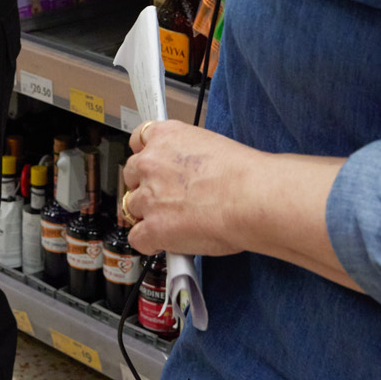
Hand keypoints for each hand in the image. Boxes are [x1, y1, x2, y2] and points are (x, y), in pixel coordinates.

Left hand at [121, 120, 260, 258]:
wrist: (250, 197)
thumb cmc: (243, 174)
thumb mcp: (211, 146)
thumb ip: (188, 157)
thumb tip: (185, 172)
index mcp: (166, 136)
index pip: (138, 140)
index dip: (145, 156)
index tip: (152, 166)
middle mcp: (150, 162)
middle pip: (130, 174)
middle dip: (144, 186)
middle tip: (165, 198)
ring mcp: (148, 196)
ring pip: (131, 207)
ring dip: (147, 215)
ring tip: (172, 222)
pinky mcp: (152, 228)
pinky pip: (137, 238)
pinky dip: (149, 243)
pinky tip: (165, 243)